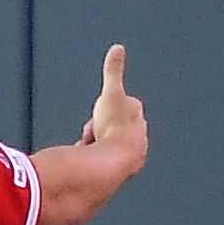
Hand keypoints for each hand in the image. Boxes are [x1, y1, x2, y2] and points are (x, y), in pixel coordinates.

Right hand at [78, 43, 147, 174]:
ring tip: (89, 147)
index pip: (122, 110)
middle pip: (113, 130)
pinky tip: (85, 161)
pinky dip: (91, 161)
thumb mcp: (111, 92)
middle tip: (94, 132)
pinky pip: (100, 165)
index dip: (106, 110)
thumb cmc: (114, 128)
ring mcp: (129, 160)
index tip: (100, 114)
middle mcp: (138, 142)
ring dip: (95, 146)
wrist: (111, 164)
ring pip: (105, 148)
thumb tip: (118, 49)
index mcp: (138, 122)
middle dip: (101, 129)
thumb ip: (113, 70)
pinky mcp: (117, 175)